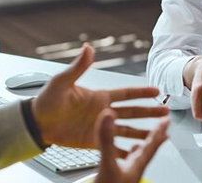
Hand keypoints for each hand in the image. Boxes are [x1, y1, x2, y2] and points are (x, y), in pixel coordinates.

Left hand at [31, 44, 168, 147]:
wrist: (36, 123)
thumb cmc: (46, 101)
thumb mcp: (62, 82)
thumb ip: (78, 67)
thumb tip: (87, 48)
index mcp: (99, 96)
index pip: (126, 94)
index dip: (141, 93)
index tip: (157, 91)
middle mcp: (103, 112)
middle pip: (132, 112)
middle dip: (150, 113)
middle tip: (165, 113)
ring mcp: (100, 127)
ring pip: (127, 130)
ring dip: (142, 132)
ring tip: (158, 134)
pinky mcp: (94, 141)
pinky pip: (113, 147)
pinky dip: (126, 150)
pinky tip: (137, 153)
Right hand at [94, 109, 168, 182]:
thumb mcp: (107, 164)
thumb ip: (108, 140)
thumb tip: (109, 116)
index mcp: (136, 165)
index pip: (152, 144)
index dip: (159, 130)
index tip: (167, 119)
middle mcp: (134, 169)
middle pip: (149, 150)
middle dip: (155, 136)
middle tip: (163, 126)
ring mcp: (127, 175)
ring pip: (138, 157)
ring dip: (142, 145)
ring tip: (144, 138)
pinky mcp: (117, 179)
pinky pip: (126, 163)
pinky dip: (127, 155)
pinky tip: (123, 157)